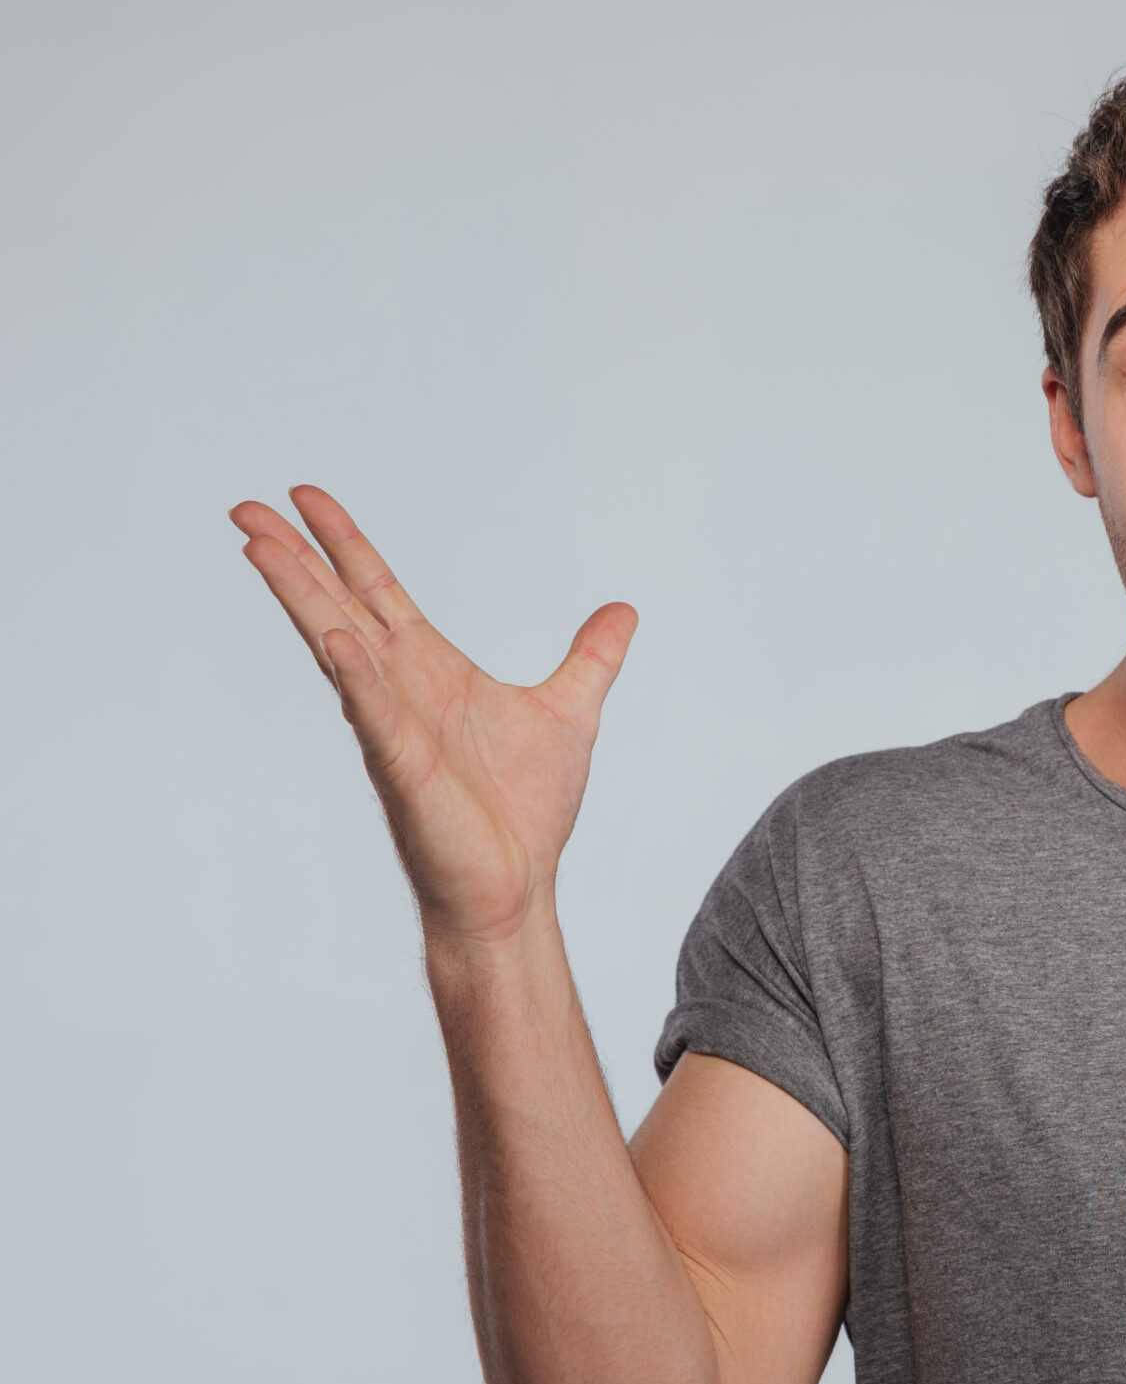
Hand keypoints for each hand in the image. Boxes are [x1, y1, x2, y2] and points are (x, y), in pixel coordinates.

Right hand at [232, 487, 636, 941]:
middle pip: (336, 607)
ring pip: (336, 648)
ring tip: (261, 549)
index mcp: (430, 671)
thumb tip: (622, 612)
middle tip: (245, 508)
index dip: (344, 544)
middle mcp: (399, 691)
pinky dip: (355, 675)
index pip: (376, 592)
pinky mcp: (404, 768)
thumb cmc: (525, 811)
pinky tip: (334, 639)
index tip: (305, 498)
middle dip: (293, 558)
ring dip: (299, 599)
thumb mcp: (571, 712)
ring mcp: (394, 727)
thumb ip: (591, 659)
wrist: (516, 886)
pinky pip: (373, 713)